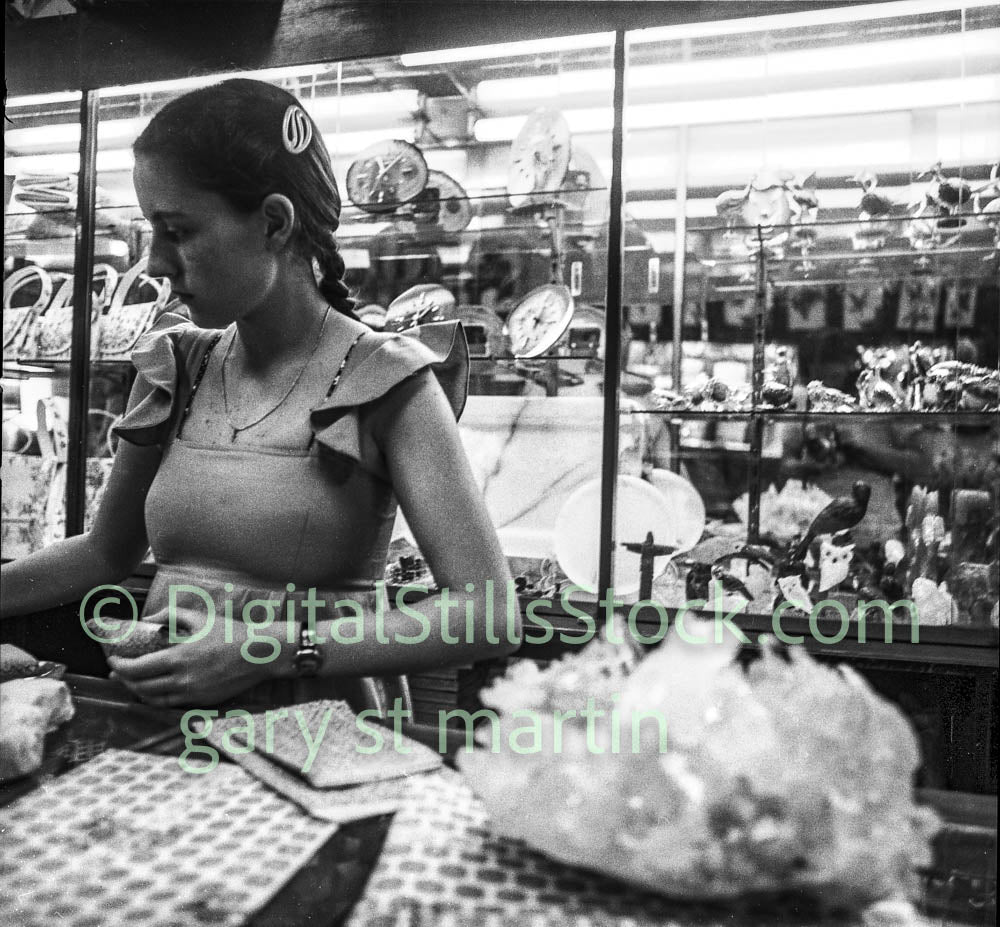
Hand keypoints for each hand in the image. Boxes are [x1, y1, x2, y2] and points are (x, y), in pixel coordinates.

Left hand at [107, 606, 271, 707]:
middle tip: (117, 672)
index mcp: (180, 657)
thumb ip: (170, 615)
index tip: (112, 660)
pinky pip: (170, 705)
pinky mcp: (202, 702)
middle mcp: (183, 679)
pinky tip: (154, 690)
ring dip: (137, 692)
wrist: (261, 654)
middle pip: (140, 687)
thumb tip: (148, 618)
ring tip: (132, 683)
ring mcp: (192, 693)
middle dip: (124, 680)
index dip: (119, 667)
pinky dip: (156, 699)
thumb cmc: (232, 633)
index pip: (137, 668)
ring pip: (153, 699)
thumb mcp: (200, 618)